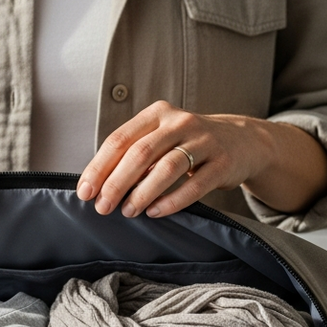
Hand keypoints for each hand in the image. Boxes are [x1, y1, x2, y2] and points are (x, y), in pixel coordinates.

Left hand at [76, 100, 326, 218]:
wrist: (242, 141)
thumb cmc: (189, 146)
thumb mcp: (161, 139)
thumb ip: (134, 155)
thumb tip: (98, 185)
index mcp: (157, 114)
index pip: (120, 139)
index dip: (99, 167)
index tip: (85, 193)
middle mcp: (180, 121)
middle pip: (140, 153)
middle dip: (116, 183)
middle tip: (103, 208)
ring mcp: (204, 140)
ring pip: (167, 167)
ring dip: (143, 193)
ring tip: (128, 212)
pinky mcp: (223, 161)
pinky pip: (195, 184)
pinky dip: (172, 201)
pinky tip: (155, 212)